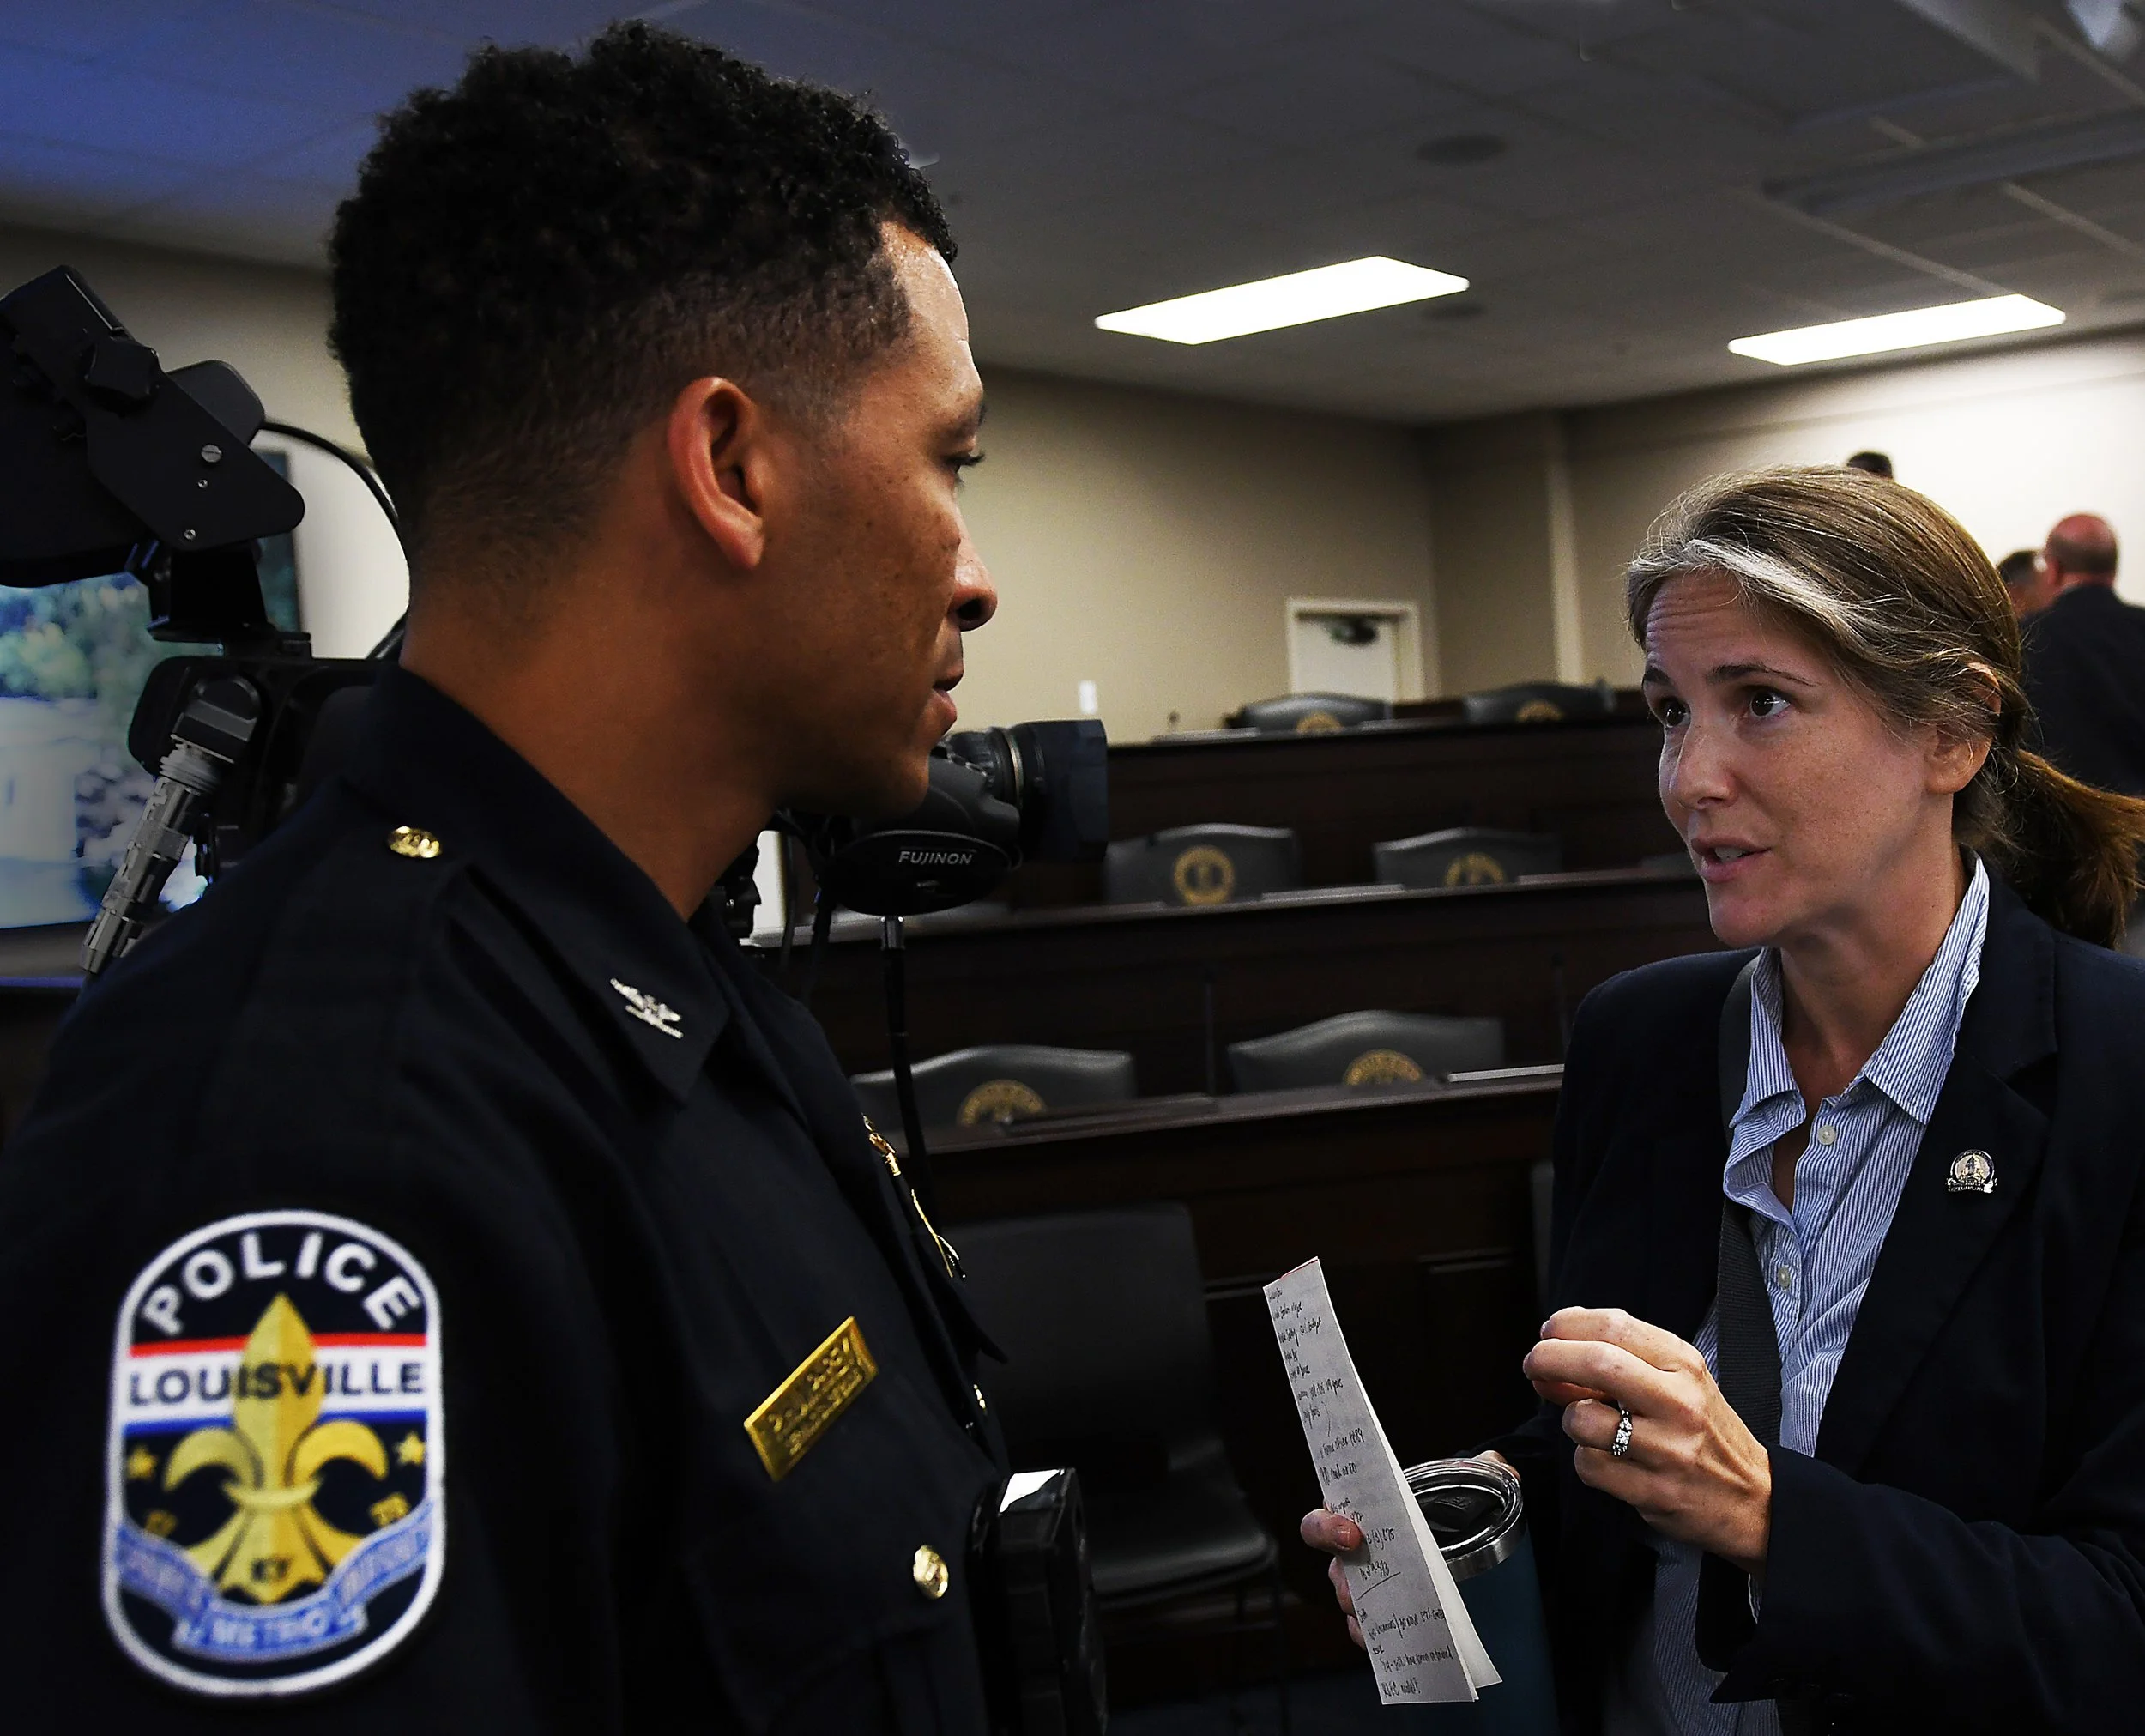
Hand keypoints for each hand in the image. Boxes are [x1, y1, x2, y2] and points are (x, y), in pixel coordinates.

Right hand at [1299, 1452, 1516, 1649]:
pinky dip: (1377, 1638)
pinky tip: (1396, 1641)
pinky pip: (1369, 1633)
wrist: (1456, 1541)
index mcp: (1357, 1517)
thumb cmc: (1439, 1509)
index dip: (1326, 1526)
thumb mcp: (1460, 1484)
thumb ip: (1480, 1470)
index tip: (1352, 1534)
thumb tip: (1499, 1466)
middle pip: (1335, 1571)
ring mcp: (1364, 1588)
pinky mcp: (1381, 1617)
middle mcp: (1351, 1555)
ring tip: (1393, 1615)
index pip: (1320, 1522)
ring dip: (1366, 1611)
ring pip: (1351, 1604)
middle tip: (1369, 1587)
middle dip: (1347, 1580)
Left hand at [1523, 1307, 1771, 1574]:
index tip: (1548, 1332)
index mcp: (1684, 1365)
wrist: (1756, 1500)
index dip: (1567, 1325)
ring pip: (1584, 1419)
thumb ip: (1621, 1360)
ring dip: (1570, 1419)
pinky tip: (1608, 1460)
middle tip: (1534, 1365)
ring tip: (1589, 1425)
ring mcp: (1668, 1449)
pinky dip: (1586, 1460)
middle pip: (1597, 1363)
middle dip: (1550, 1358)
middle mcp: (1679, 1402)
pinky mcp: (1655, 1491)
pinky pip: (1590, 1466)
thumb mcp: (1678, 1382)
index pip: (1615, 1326)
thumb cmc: (1704, 1432)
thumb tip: (1551, 1350)